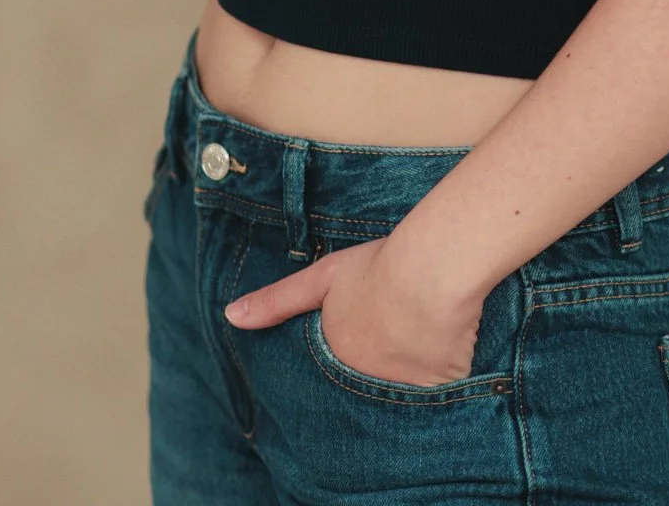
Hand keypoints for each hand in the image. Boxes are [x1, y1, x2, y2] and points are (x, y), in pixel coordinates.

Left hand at [224, 233, 484, 386]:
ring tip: (413, 349)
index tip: (353, 353)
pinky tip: (439, 360)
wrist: (430, 273)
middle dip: (367, 381)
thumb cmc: (376, 268)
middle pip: (361, 392)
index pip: (328, 380)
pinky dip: (434, 389)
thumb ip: (276, 301)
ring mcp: (397, 395)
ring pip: (397, 398)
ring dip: (401, 386)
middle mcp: (360, 384)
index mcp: (333, 358)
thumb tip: (229, 316)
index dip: (341, 368)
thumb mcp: (321, 278)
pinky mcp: (434, 395)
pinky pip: (432, 400)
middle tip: (385, 349)